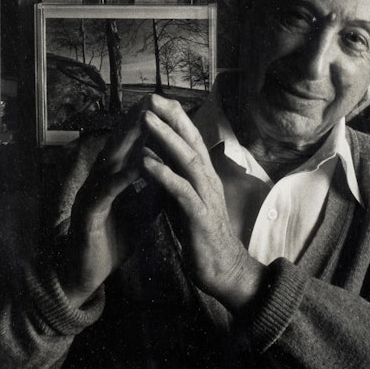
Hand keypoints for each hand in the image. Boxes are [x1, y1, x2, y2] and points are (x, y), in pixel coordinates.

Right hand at [58, 98, 153, 307]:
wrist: (87, 274)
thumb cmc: (113, 239)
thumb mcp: (141, 211)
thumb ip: (154, 189)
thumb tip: (173, 170)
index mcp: (111, 178)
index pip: (128, 145)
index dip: (144, 123)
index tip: (163, 103)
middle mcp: (99, 180)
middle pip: (117, 145)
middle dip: (135, 120)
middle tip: (153, 97)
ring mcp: (92, 195)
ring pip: (110, 161)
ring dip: (128, 140)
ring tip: (146, 119)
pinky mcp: (89, 215)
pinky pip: (107, 191)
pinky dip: (123, 176)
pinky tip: (138, 163)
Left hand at [140, 94, 264, 312]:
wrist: (222, 271)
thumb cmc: (201, 235)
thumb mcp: (184, 201)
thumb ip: (173, 179)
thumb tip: (155, 158)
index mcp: (203, 177)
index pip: (190, 140)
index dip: (174, 119)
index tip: (155, 99)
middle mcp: (208, 181)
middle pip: (191, 142)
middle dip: (171, 118)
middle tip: (151, 97)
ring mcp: (206, 197)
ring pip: (187, 160)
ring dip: (165, 139)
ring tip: (146, 120)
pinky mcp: (199, 217)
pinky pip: (180, 191)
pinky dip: (163, 174)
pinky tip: (147, 162)